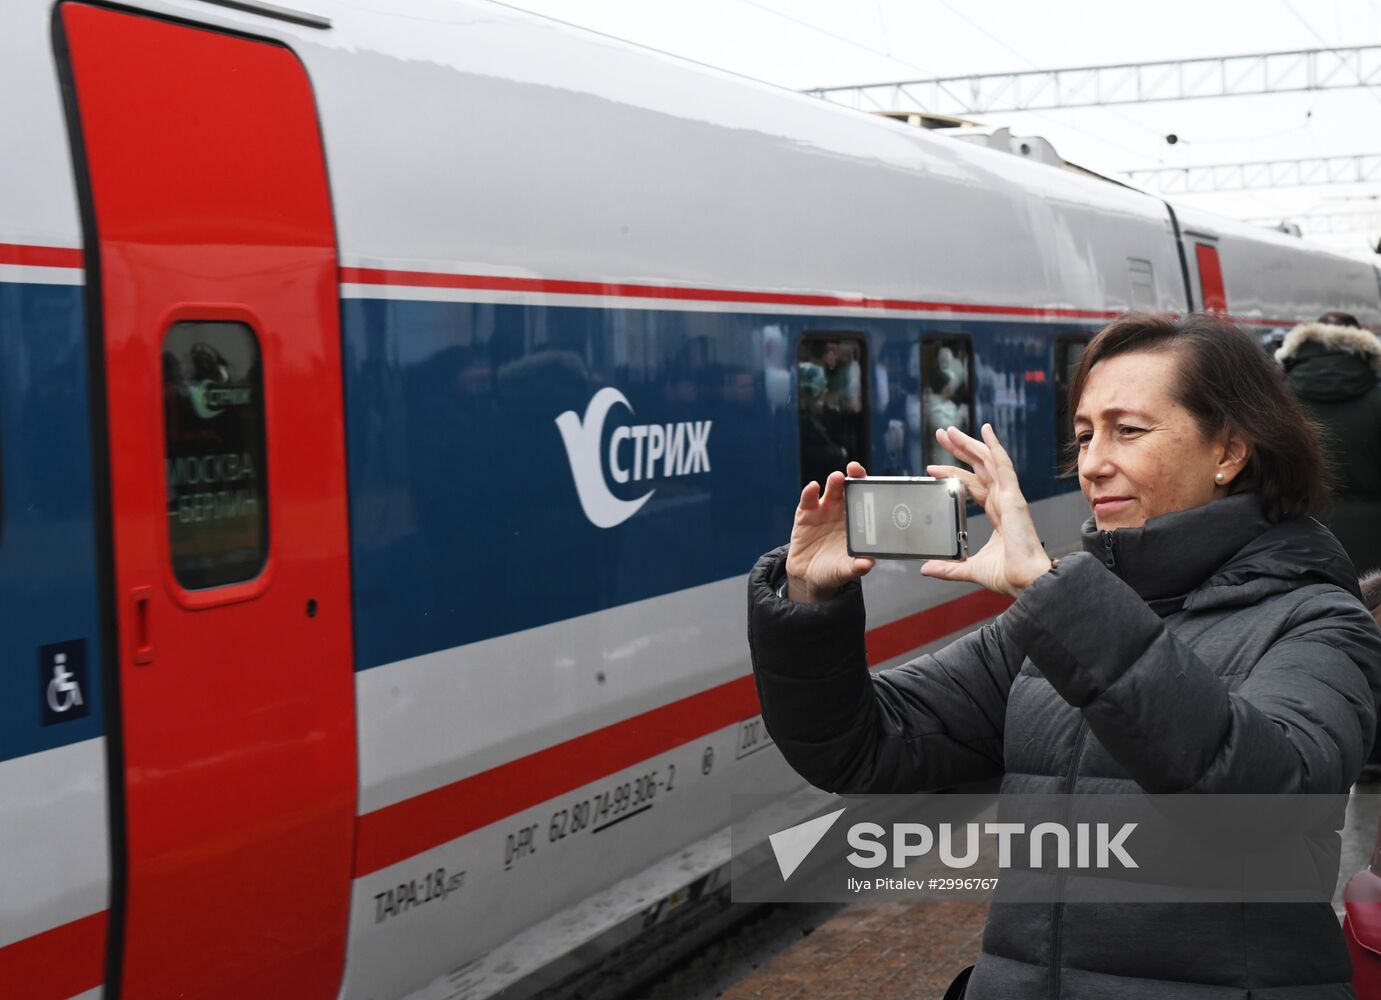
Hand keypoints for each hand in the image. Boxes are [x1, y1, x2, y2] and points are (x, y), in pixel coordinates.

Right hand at [785, 462, 875, 602]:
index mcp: (857, 522)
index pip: (866, 500)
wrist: (808, 576)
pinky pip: (808, 500)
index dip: (870, 489)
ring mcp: (823, 511)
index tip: (874, 483)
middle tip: (855, 470)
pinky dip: (810, 492)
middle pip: (850, 489)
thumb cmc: (833, 570)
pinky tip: (813, 488)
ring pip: (831, 490)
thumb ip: (856, 567)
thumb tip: (868, 563)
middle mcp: (842, 512)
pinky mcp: (805, 514)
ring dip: (834, 481)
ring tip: (837, 478)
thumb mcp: (845, 571)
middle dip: (854, 477)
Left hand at [923, 424, 1051, 597]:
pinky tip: (986, 432)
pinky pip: (1003, 467)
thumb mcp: (969, 568)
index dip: (953, 473)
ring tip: (950, 431)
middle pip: (979, 467)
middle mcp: (1003, 502)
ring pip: (988, 462)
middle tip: (942, 435)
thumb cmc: (1009, 575)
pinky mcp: (1014, 499)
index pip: (972, 485)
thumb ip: (948, 567)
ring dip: (969, 444)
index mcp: (997, 514)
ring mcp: (1010, 498)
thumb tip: (926, 568)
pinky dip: (995, 448)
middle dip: (960, 450)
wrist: (1026, 582)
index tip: (932, 468)